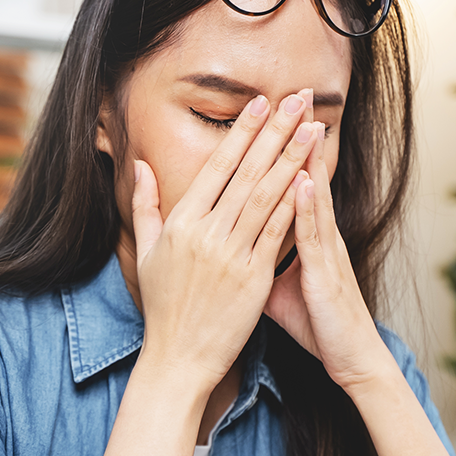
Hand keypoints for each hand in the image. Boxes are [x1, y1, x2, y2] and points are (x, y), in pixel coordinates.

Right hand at [131, 92, 319, 391]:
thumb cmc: (163, 306)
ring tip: (314, 129)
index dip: (243, 132)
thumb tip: (141, 165)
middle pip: (247, 172)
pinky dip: (296, 205)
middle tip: (298, 99)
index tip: (261, 104)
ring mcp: (231, 255)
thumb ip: (146, 205)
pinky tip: (313, 180)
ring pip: (267, 196)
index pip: (217, 166)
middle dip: (276, 132)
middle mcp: (206, 232)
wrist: (178, 357)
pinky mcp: (254, 278)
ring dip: (293, 159)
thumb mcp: (145, 252)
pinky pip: (277, 234)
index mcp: (181, 222)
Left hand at [265, 113, 386, 392]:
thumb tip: (233, 245)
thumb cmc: (316, 321)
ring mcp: (325, 252)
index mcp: (304, 236)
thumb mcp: (280, 285)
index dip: (277, 152)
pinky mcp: (327, 274)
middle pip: (303, 179)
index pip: (288, 184)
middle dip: (294, 139)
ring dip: (307, 160)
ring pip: (313, 198)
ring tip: (301, 123)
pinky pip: (316, 238)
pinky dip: (310, 209)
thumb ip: (260, 258)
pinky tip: (303, 182)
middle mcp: (317, 236)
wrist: (349, 356)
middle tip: (291, 98)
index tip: (266, 117)